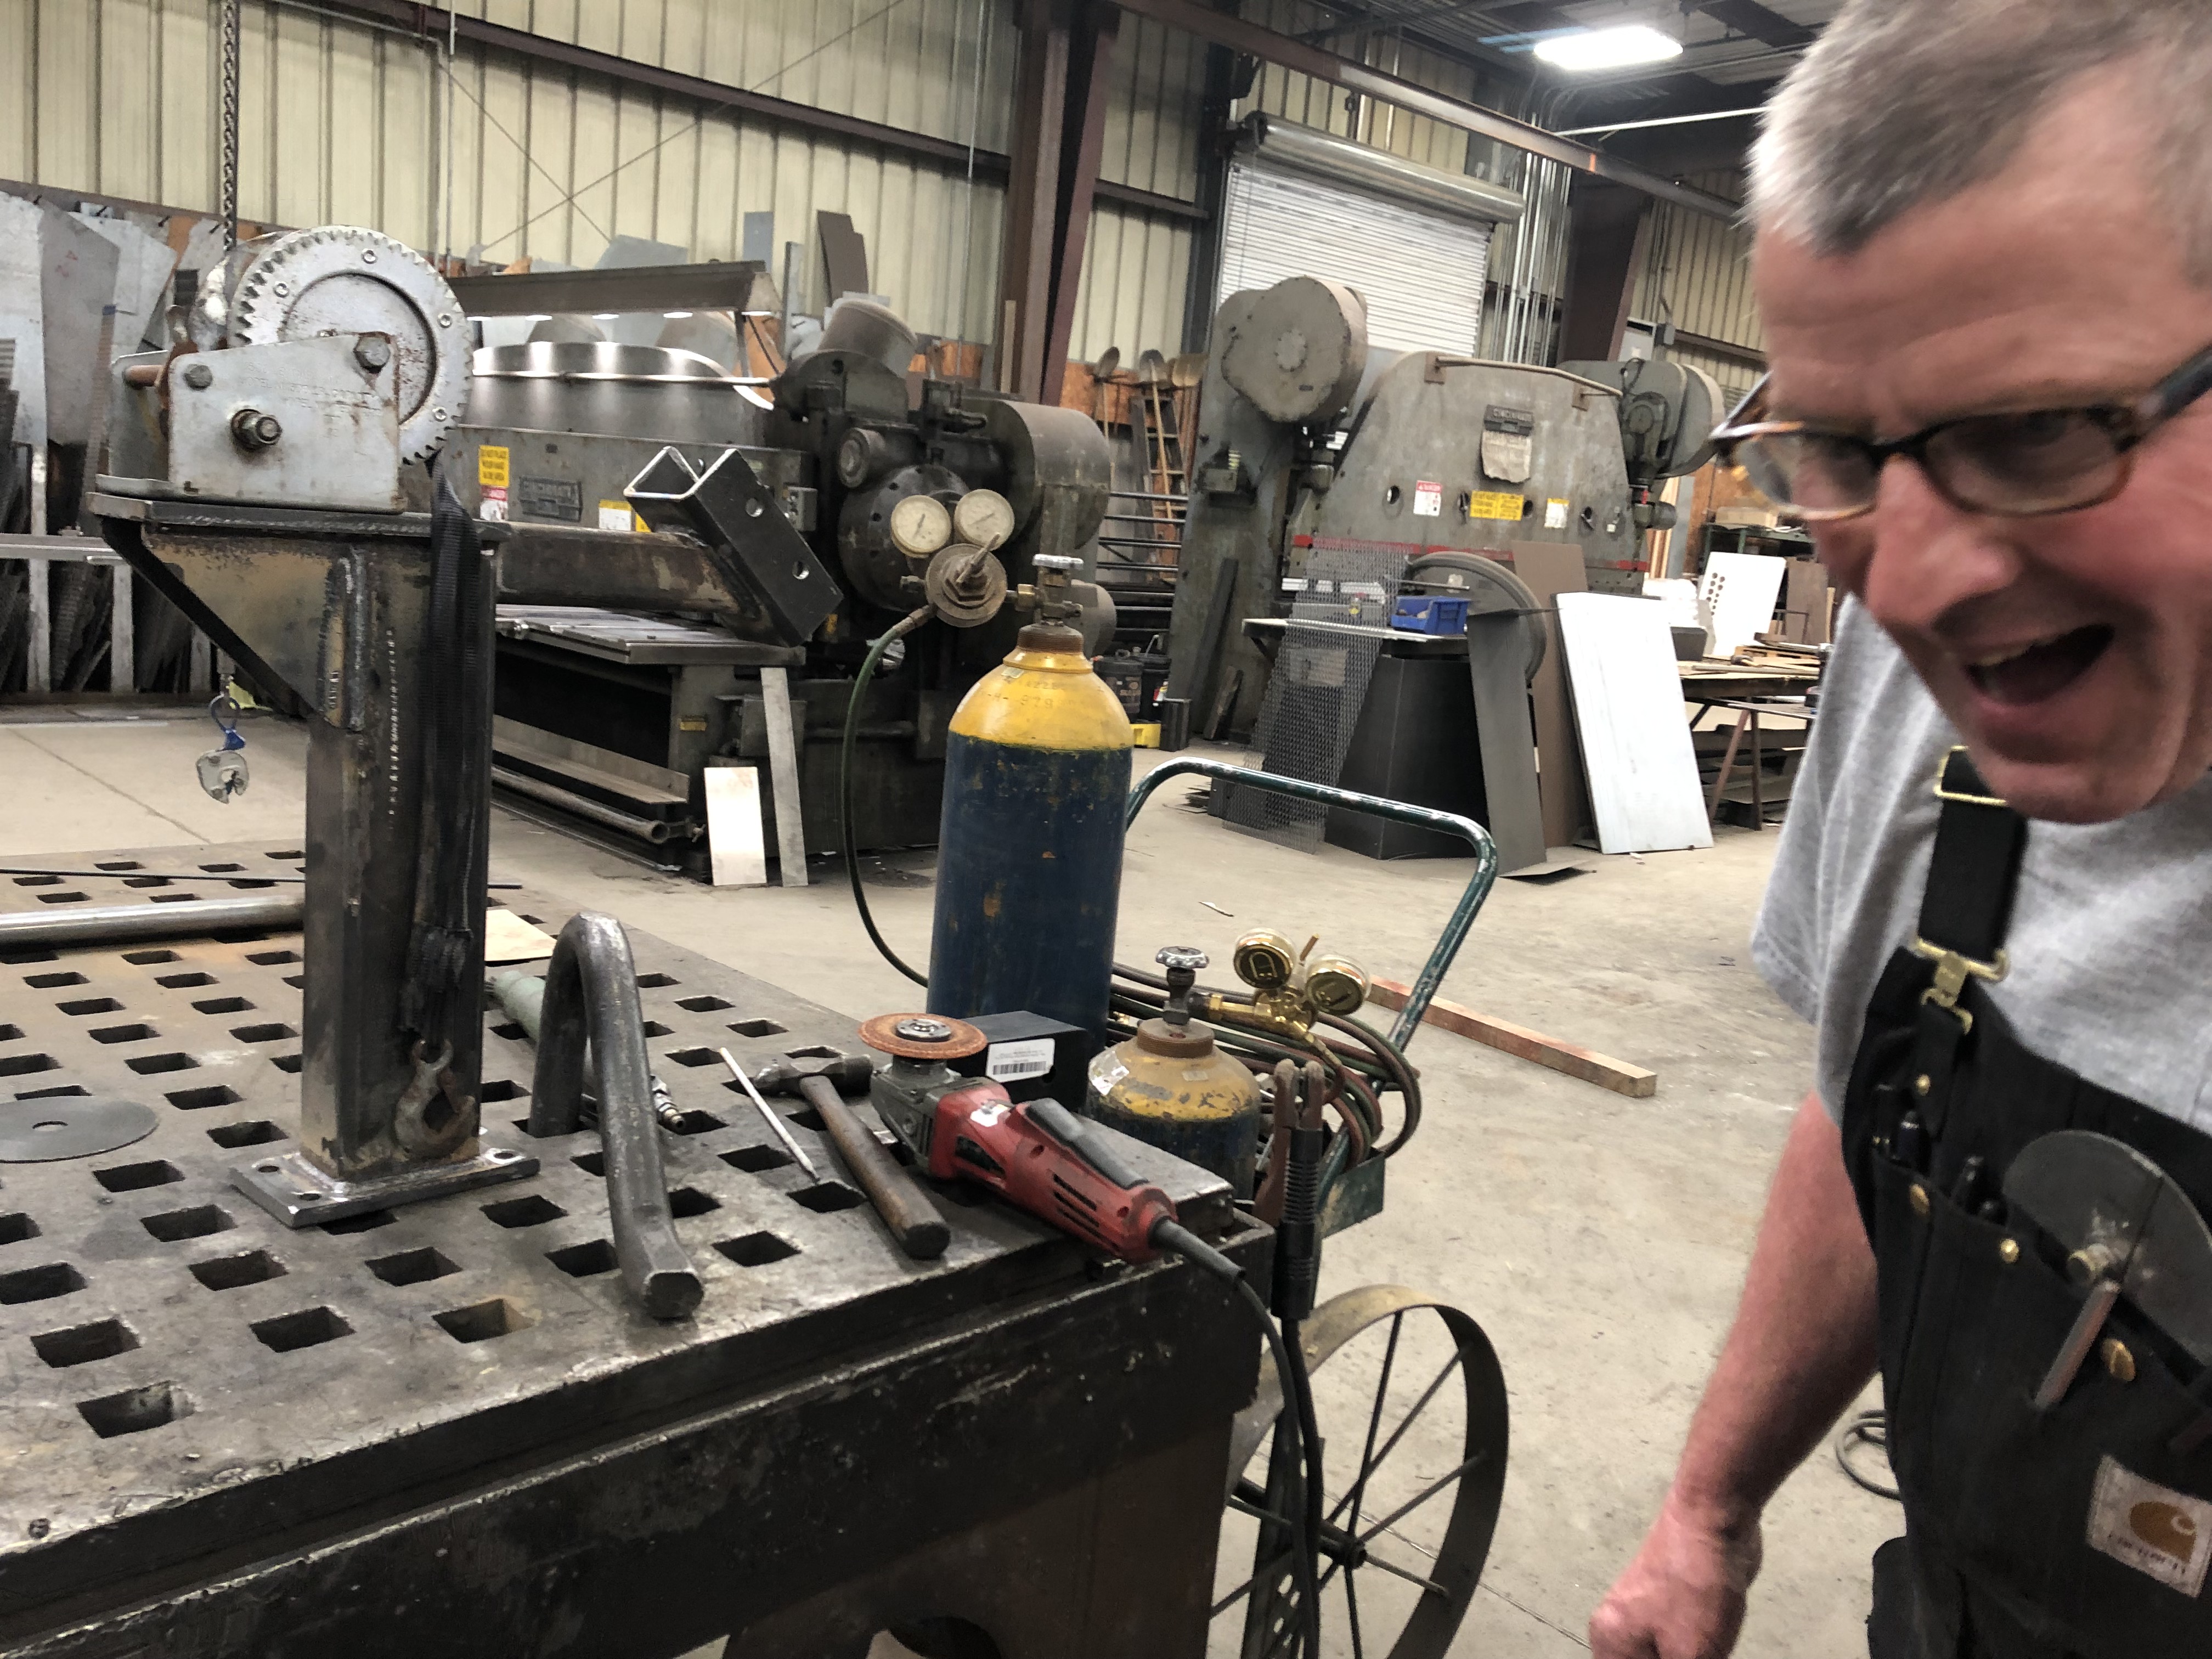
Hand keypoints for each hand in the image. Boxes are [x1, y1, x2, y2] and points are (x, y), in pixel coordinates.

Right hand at [1588, 1489, 1763, 1658]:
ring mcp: (1647, 1617)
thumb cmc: (1696, 1589)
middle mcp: (1620, 1631)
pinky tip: (1720, 1649)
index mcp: (1610, 1643)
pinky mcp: (1676, 1609)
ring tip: (1714, 1649)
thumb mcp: (1691, 1656)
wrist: (1715, 1519)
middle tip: (1707, 1656)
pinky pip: (1683, 1650)